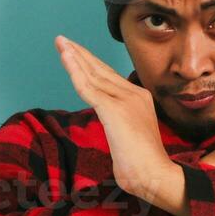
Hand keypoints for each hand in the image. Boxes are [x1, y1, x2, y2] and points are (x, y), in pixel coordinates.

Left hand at [55, 35, 173, 202]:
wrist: (154, 175)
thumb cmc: (142, 165)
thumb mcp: (128, 137)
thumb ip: (118, 124)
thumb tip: (109, 125)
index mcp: (139, 98)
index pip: (109, 76)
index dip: (90, 63)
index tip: (74, 52)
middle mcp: (134, 93)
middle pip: (100, 69)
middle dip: (80, 54)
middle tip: (62, 40)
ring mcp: (125, 100)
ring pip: (93, 74)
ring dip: (74, 57)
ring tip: (60, 43)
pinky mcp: (114, 110)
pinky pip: (88, 88)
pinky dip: (75, 71)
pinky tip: (65, 58)